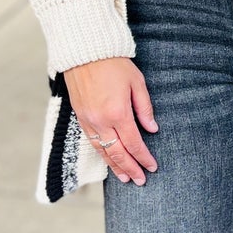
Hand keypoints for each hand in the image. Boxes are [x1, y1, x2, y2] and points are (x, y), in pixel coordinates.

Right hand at [63, 56, 158, 185]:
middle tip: (140, 181)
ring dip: (114, 166)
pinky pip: (92, 141)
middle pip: (118, 152)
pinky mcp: (80, 116)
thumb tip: (152, 129)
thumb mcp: (137, 83)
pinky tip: (108, 160)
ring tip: (124, 178)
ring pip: (103, 151)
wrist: (85, 51)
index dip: (144, 157)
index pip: (134, 143)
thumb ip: (144, 108)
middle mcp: (101, 121)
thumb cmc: (114, 64)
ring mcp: (88, 120)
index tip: (152, 167)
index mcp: (118, 113)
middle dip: (130, 168)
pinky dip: (102, 153)